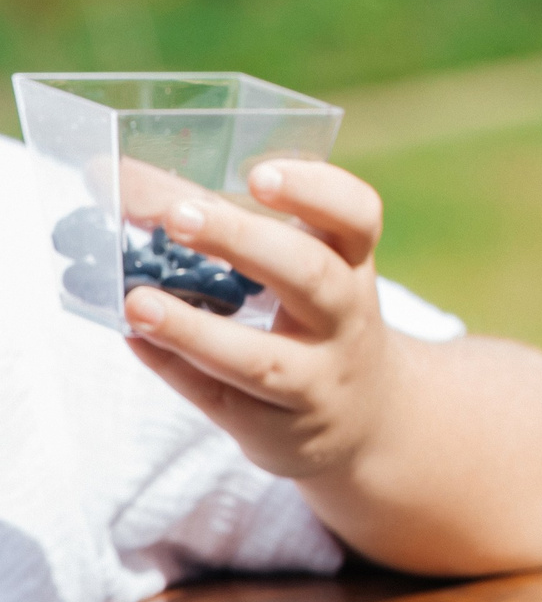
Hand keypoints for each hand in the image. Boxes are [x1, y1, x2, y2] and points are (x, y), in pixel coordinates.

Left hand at [121, 158, 541, 574]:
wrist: (367, 417)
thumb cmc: (314, 317)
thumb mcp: (301, 265)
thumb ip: (219, 219)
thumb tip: (114, 177)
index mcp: (353, 263)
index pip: (356, 217)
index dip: (316, 191)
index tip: (259, 174)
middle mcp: (345, 319)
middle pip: (311, 276)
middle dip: (244, 243)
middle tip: (179, 217)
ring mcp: (316, 378)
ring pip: (263, 358)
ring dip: (196, 330)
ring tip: (137, 302)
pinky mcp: (275, 427)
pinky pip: (221, 398)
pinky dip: (175, 367)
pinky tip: (136, 339)